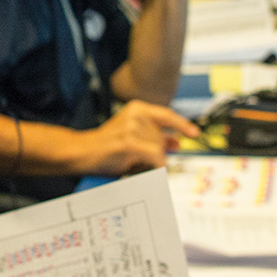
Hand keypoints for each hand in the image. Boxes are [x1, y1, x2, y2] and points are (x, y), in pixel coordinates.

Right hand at [75, 99, 198, 175]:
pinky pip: (155, 159)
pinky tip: (137, 167)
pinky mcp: (130, 143)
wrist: (82, 152)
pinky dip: (151, 167)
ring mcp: (132, 127)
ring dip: (148, 162)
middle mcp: (136, 114)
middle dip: (155, 153)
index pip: (167, 115)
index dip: (182, 125)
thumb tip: (177, 143)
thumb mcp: (132, 136)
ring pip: (160, 151)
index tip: (194, 134)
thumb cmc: (105, 147)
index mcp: (137, 108)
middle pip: (163, 140)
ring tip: (128, 160)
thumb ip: (155, 137)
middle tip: (134, 158)